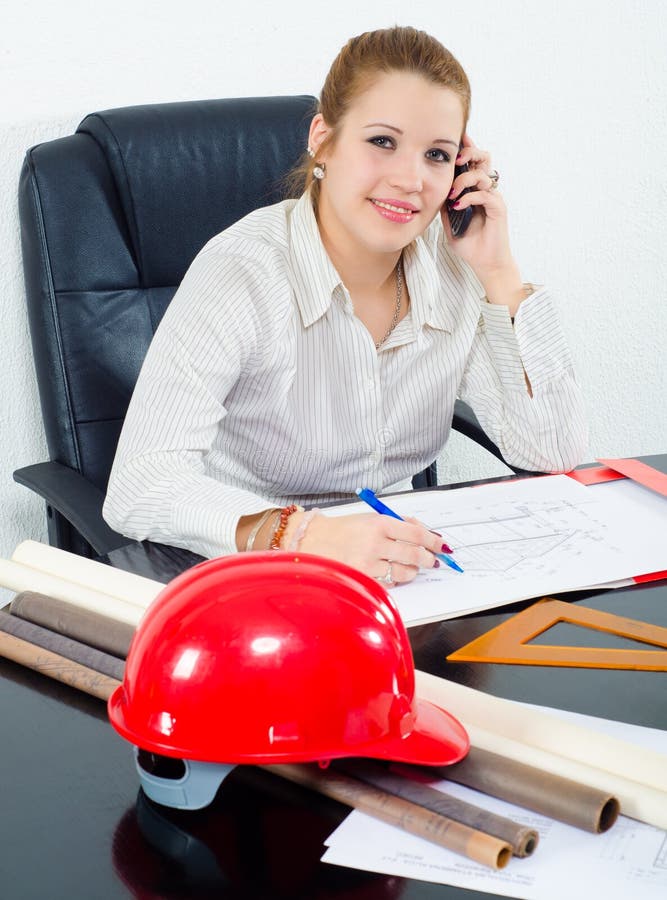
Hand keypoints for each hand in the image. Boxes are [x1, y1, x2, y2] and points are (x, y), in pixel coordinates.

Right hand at [290, 512, 443, 585]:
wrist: (311, 541)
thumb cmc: (342, 530)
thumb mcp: (370, 518)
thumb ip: (397, 525)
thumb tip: (424, 533)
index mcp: (379, 524)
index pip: (417, 534)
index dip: (434, 541)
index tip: (442, 545)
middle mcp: (375, 544)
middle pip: (415, 555)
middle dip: (428, 558)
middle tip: (432, 559)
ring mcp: (368, 564)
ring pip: (405, 573)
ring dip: (412, 570)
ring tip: (410, 566)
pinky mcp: (362, 580)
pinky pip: (390, 583)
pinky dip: (394, 579)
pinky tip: (389, 572)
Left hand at [441, 134, 517, 286]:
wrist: (484, 263)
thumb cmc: (470, 243)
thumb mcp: (450, 222)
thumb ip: (444, 205)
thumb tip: (433, 191)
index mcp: (476, 189)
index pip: (472, 162)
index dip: (466, 148)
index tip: (455, 138)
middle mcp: (486, 190)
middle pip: (484, 158)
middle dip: (470, 153)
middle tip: (456, 160)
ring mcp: (493, 198)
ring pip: (483, 174)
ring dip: (465, 180)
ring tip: (453, 193)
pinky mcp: (498, 208)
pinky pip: (485, 194)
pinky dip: (469, 197)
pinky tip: (458, 205)